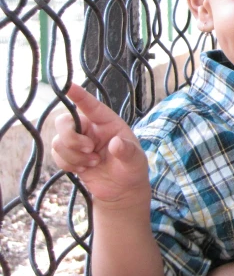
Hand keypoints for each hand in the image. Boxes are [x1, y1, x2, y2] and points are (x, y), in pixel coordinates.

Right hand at [52, 84, 149, 207]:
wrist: (122, 189)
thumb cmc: (132, 169)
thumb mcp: (135, 160)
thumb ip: (127, 151)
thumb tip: (116, 143)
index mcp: (108, 122)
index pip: (92, 106)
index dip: (80, 96)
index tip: (68, 86)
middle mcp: (91, 128)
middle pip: (64, 121)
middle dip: (71, 138)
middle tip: (89, 150)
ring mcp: (78, 141)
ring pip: (58, 141)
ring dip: (73, 156)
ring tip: (93, 163)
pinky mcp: (69, 155)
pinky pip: (56, 155)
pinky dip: (67, 164)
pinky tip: (84, 169)